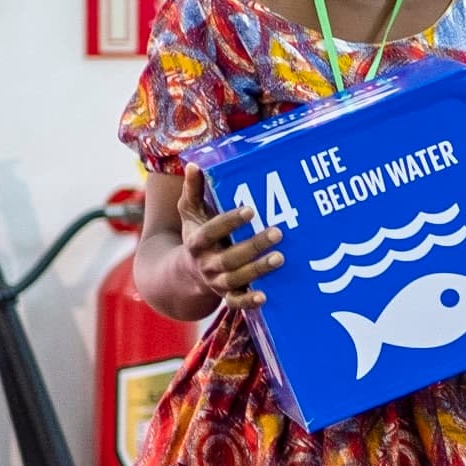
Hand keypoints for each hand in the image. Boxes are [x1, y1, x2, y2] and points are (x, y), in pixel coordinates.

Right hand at [178, 166, 280, 311]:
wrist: (184, 273)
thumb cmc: (196, 235)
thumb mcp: (190, 213)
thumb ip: (193, 190)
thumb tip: (192, 164)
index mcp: (196, 242)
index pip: (210, 232)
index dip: (229, 222)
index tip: (250, 210)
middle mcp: (205, 263)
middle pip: (228, 257)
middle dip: (253, 246)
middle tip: (278, 232)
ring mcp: (216, 281)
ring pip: (236, 279)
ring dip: (258, 270)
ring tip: (281, 258)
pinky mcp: (227, 295)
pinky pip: (236, 302)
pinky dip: (248, 301)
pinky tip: (265, 296)